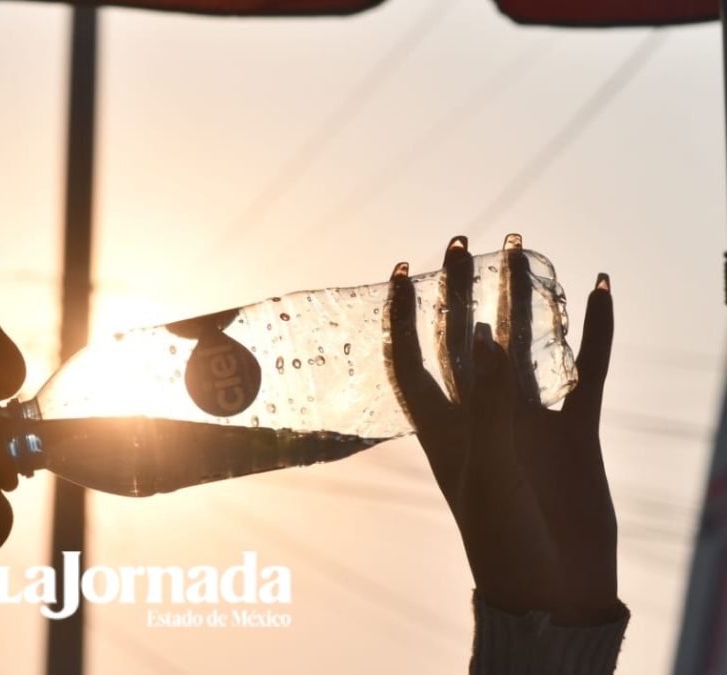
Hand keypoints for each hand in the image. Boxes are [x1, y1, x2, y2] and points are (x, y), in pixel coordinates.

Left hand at [383, 233, 619, 624]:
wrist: (557, 592)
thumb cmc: (503, 540)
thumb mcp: (485, 469)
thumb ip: (485, 402)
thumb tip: (478, 331)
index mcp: (441, 430)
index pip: (410, 359)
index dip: (402, 315)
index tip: (404, 267)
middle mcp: (481, 417)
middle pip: (462, 339)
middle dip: (460, 291)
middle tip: (462, 239)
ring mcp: (527, 421)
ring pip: (523, 345)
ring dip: (524, 299)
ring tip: (524, 247)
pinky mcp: (574, 432)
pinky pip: (586, 371)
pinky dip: (595, 332)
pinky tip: (601, 290)